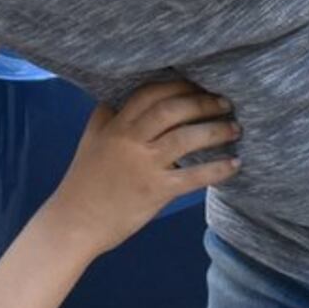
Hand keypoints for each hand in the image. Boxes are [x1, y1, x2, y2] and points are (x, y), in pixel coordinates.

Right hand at [40, 77, 236, 254]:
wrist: (74, 223)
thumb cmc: (83, 183)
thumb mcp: (90, 142)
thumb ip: (105, 118)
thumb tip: (116, 98)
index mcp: (114, 126)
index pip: (149, 93)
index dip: (178, 85)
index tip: (198, 84)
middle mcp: (129, 140)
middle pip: (172, 109)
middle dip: (202, 102)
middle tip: (224, 102)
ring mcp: (143, 165)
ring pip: (186, 137)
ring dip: (216, 130)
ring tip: (234, 128)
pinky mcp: (155, 191)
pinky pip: (193, 176)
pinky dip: (217, 169)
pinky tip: (235, 164)